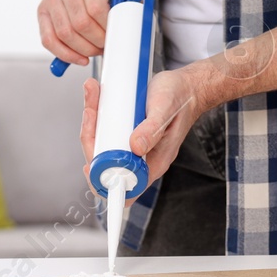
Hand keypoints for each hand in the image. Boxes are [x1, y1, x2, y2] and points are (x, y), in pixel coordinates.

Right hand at [37, 0, 120, 64]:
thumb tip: (133, 19)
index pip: (96, 8)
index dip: (107, 27)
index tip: (115, 35)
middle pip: (80, 23)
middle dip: (96, 41)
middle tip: (107, 46)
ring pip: (64, 33)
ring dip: (83, 49)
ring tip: (96, 50)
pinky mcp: (41, 10)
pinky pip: (48, 39)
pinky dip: (64, 54)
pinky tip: (79, 58)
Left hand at [78, 68, 206, 186]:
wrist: (187, 88)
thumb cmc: (181, 100)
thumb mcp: (166, 111)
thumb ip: (153, 129)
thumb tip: (135, 147)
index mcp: (153, 163)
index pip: (124, 189)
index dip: (102, 182)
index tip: (89, 166)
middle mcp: (141, 158)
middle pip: (104, 162)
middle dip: (91, 138)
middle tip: (91, 112)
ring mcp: (133, 145)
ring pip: (102, 144)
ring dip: (91, 122)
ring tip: (92, 96)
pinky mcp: (127, 131)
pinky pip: (105, 130)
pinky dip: (97, 115)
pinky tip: (95, 98)